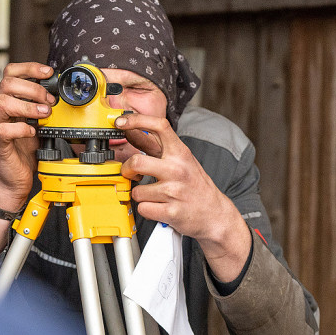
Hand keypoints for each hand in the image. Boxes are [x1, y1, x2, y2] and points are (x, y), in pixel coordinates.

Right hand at [0, 62, 56, 208]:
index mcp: (5, 101)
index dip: (29, 68)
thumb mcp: (37, 122)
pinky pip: (4, 129)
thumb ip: (42, 107)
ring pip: (2, 103)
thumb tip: (60, 94)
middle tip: (49, 101)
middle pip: (6, 83)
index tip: (48, 72)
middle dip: (33, 88)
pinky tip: (33, 132)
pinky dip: (21, 128)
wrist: (15, 178)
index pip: (10, 73)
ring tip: (44, 114)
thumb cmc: (25, 149)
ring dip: (28, 105)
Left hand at [115, 114, 243, 247]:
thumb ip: (156, 146)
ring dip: (140, 195)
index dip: (136, 120)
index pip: (159, 126)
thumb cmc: (195, 185)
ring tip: (154, 195)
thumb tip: (131, 131)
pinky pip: (143, 209)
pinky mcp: (171, 212)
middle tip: (130, 173)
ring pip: (137, 191)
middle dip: (126, 169)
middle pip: (136, 162)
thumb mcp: (180, 160)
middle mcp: (177, 169)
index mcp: (180, 153)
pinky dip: (147, 209)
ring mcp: (174, 191)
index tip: (120, 122)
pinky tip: (158, 206)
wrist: (214, 214)